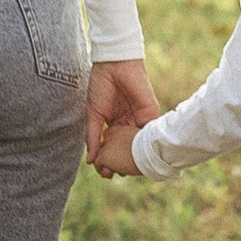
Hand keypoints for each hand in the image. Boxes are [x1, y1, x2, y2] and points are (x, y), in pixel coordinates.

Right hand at [84, 56, 158, 179]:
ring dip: (132, 157)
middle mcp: (127, 125)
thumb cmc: (100, 85)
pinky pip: (148, 133)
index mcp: (113, 124)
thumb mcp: (93, 114)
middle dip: (120, 162)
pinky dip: (144, 146)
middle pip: (125, 149)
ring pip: (137, 145)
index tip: (103, 172)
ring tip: (126, 171)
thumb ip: (93, 137)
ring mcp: (139, 121)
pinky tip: (139, 158)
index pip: (111, 147)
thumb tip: (91, 161)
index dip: (108, 160)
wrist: (114, 65)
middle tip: (114, 175)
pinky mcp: (150, 115)